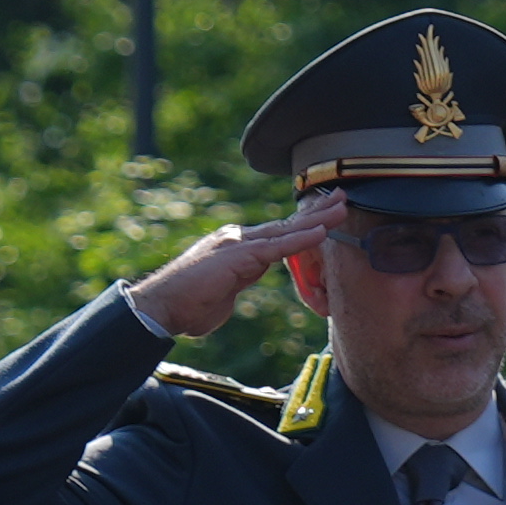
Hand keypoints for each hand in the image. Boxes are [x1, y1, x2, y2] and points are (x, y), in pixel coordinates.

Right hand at [129, 190, 348, 339]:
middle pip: (285, 224)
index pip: (277, 233)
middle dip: (316, 212)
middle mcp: (238, 238)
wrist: (162, 307)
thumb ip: (242, 279)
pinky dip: (301, 239)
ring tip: (342, 207)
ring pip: (285, 230)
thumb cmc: (189, 305)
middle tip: (343, 197)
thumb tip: (250, 278)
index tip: (326, 216)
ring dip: (317, 219)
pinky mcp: (238, 256)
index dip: (303, 224)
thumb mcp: (225, 291)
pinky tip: (321, 231)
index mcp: (236, 246)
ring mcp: (237, 244)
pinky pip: (277, 247)